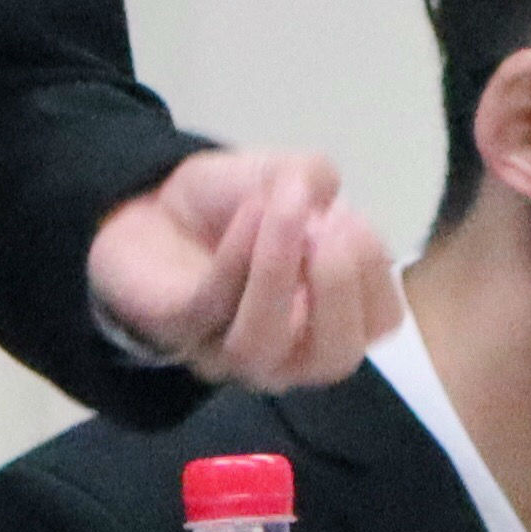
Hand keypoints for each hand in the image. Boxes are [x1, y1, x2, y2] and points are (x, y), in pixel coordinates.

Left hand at [84, 149, 401, 390]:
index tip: (349, 217)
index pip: (379, 322)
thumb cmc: (233, 206)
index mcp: (329, 317)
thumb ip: (314, 178)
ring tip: (284, 208)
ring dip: (279, 271)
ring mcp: (230, 351)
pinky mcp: (179, 331)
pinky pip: (211, 308)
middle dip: (340, 290)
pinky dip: (235, 259)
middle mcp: (288, 350)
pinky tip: (249, 209)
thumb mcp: (285, 175)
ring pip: (264, 344)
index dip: (374, 272)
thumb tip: (327, 193)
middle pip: (333, 356)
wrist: (151, 206)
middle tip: (330, 227)